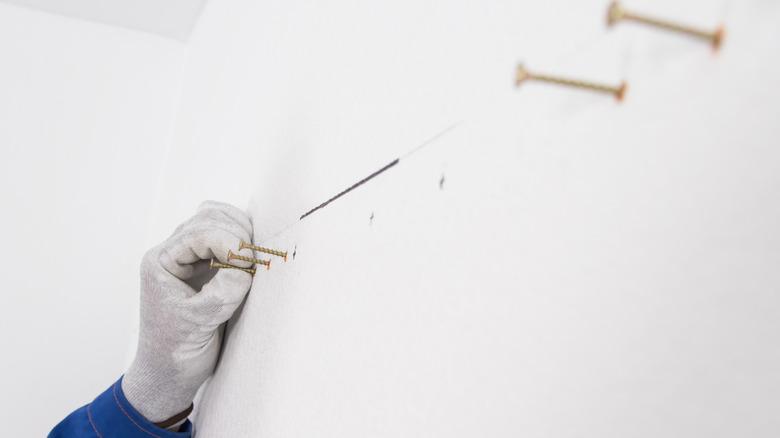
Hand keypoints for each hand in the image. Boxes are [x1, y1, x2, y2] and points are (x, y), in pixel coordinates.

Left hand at [122, 201, 254, 423]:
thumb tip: (247, 265)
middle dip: (236, 233)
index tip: (248, 264)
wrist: (170, 372)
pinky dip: (242, 241)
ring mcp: (190, 257)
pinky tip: (250, 260)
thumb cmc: (175, 351)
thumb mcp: (200, 322)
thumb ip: (224, 290)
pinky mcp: (206, 264)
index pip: (199, 232)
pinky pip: (225, 236)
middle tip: (253, 262)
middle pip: (208, 217)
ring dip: (241, 233)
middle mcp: (173, 253)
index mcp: (161, 262)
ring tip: (252, 260)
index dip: (229, 242)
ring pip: (218, 220)